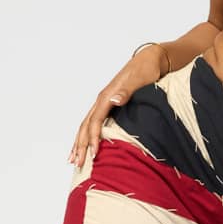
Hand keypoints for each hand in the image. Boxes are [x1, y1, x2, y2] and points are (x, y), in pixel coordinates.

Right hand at [69, 45, 167, 166]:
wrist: (149, 60)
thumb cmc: (147, 70)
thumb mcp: (139, 79)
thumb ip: (126, 90)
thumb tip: (114, 100)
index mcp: (107, 96)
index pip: (95, 121)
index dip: (94, 138)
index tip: (95, 154)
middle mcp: (102, 100)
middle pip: (86, 126)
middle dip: (80, 145)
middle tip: (77, 164)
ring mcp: (104, 103)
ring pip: (86, 125)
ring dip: (79, 143)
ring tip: (73, 159)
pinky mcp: (108, 105)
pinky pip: (93, 123)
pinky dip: (86, 136)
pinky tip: (85, 145)